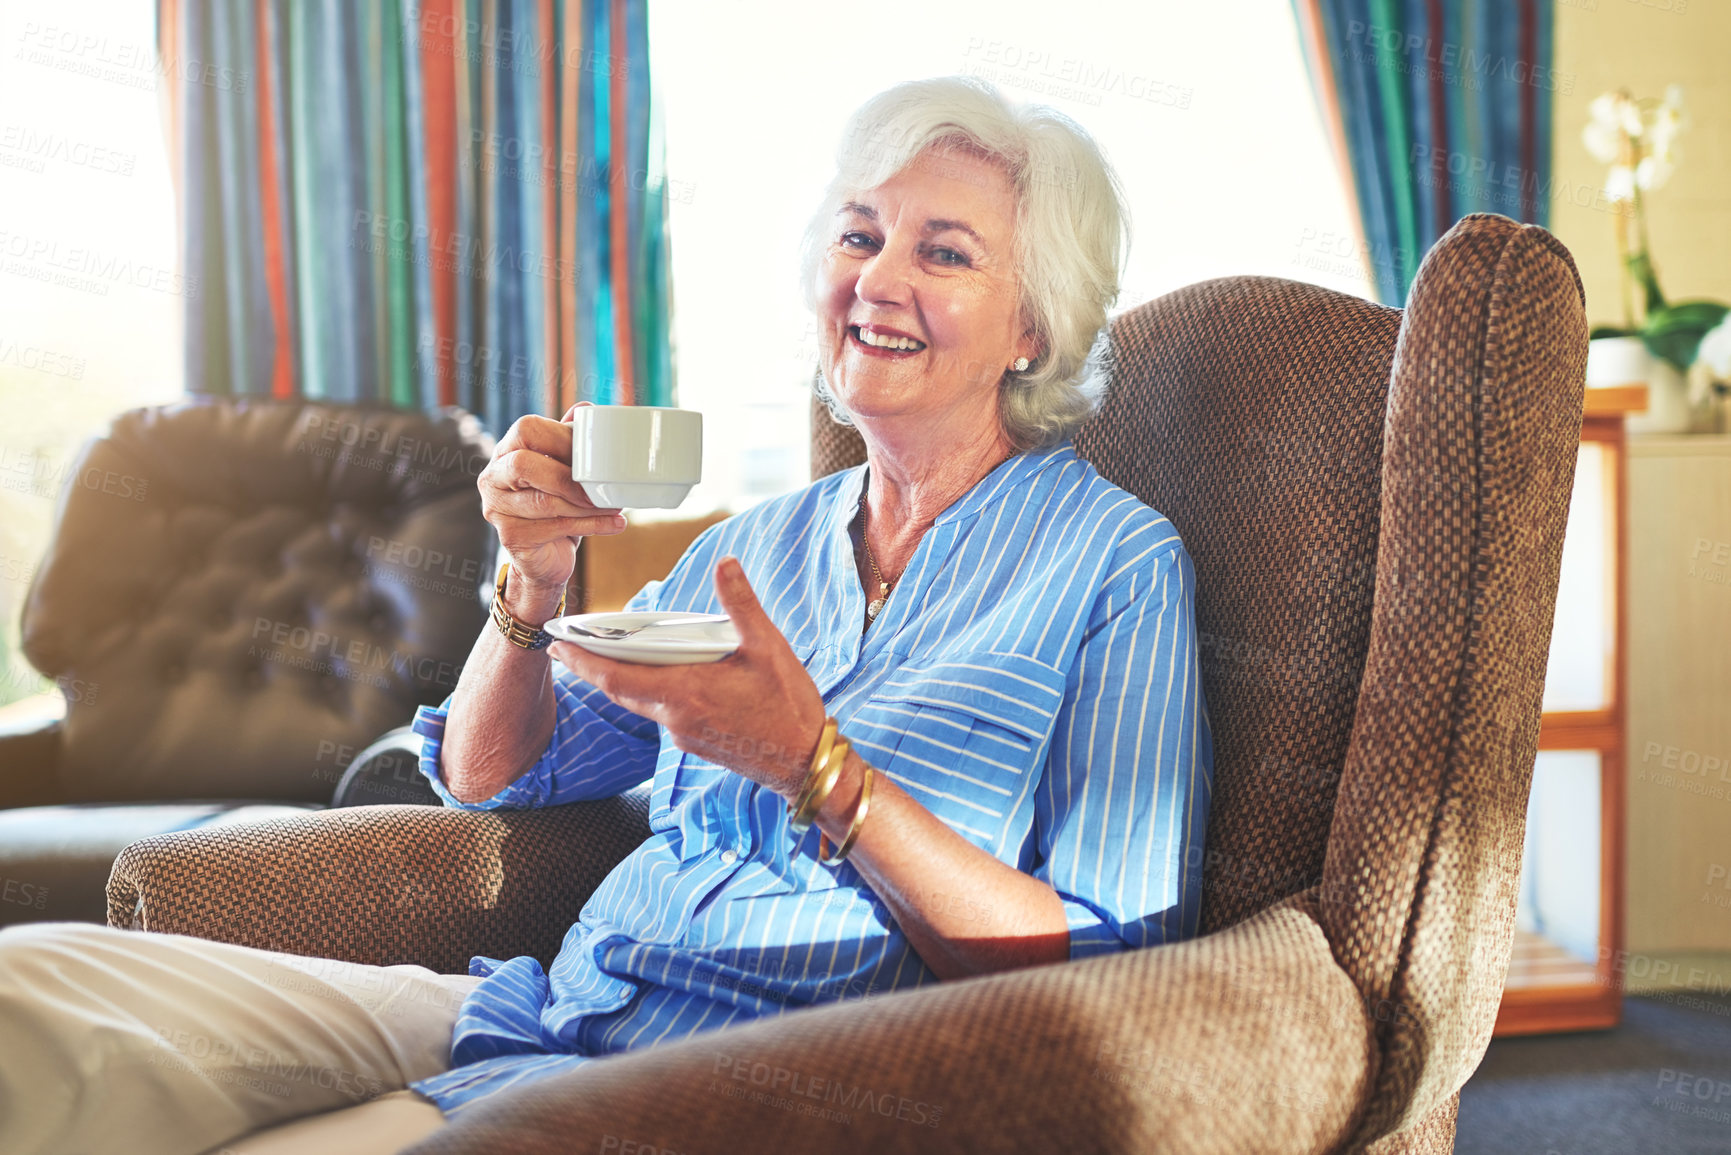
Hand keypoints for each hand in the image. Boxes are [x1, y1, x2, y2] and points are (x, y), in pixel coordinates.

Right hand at [478, 403, 626, 614]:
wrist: (546, 556)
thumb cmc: (557, 505)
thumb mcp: (564, 469)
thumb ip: (569, 440)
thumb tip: (587, 409)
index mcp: (507, 451)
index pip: (527, 429)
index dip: (562, 438)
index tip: (594, 454)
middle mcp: (493, 477)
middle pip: (523, 464)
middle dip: (567, 477)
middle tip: (600, 488)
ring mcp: (496, 509)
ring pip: (544, 501)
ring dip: (586, 505)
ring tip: (614, 506)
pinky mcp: (511, 537)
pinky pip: (555, 527)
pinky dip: (591, 525)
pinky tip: (613, 524)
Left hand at [548, 557, 828, 795]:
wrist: (805, 762)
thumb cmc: (789, 706)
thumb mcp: (768, 647)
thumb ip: (741, 604)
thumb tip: (725, 564)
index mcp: (685, 692)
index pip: (616, 677)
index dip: (582, 661)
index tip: (557, 646)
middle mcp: (675, 718)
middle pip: (619, 690)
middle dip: (590, 668)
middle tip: (567, 648)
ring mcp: (683, 735)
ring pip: (640, 702)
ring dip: (622, 680)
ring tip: (609, 657)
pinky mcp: (695, 744)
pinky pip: (662, 714)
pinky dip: (651, 692)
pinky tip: (665, 677)